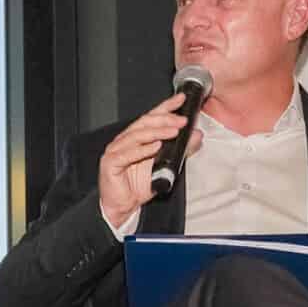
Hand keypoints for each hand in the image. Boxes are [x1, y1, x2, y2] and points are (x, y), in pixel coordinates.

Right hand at [96, 93, 203, 225]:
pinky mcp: (110, 163)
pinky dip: (142, 150)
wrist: (122, 206)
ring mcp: (116, 150)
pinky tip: (155, 146)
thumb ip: (180, 151)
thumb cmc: (137, 186)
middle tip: (181, 120)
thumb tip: (196, 136)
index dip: (166, 107)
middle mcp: (125, 140)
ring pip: (137, 135)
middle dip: (164, 119)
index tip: (181, 100)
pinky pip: (127, 154)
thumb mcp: (165, 167)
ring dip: (157, 132)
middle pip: (144, 123)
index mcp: (136, 138)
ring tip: (173, 131)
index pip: (152, 117)